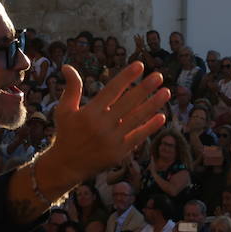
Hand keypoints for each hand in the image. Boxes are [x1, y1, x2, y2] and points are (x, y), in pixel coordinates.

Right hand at [44, 63, 169, 187]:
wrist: (67, 165)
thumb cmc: (67, 134)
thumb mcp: (64, 110)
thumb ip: (71, 88)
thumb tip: (66, 67)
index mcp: (90, 112)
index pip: (112, 90)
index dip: (126, 77)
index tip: (139, 65)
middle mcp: (102, 124)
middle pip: (128, 102)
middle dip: (145, 88)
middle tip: (159, 76)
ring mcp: (112, 139)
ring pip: (137, 118)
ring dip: (153, 104)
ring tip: (166, 92)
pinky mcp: (119, 152)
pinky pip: (138, 137)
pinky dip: (150, 127)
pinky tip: (162, 116)